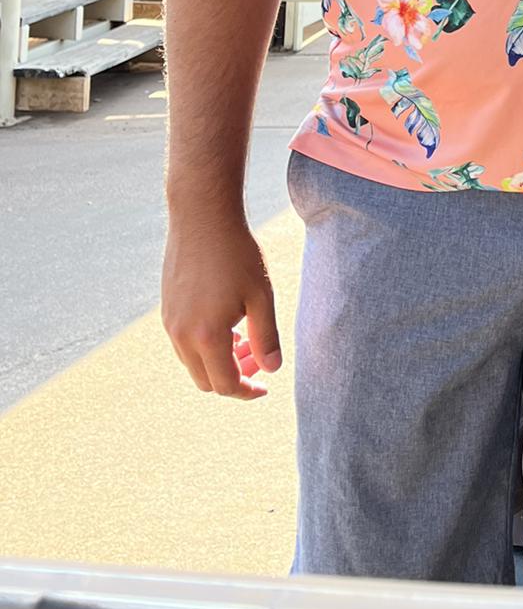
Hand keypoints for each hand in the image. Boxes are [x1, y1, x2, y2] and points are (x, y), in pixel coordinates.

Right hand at [161, 214, 281, 399]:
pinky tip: (226, 323)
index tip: (264, 387)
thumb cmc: (237, 253)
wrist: (202, 217)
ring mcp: (169, 322)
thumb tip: (271, 369)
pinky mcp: (166, 309)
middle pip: (206, 380)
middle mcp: (181, 335)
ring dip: (219, 361)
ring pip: (193, 362)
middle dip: (234, 378)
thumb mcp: (261, 295)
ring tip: (245, 339)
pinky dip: (205, 346)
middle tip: (258, 359)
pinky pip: (183, 343)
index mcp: (206, 336)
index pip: (226, 384)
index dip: (247, 391)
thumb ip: (267, 337)